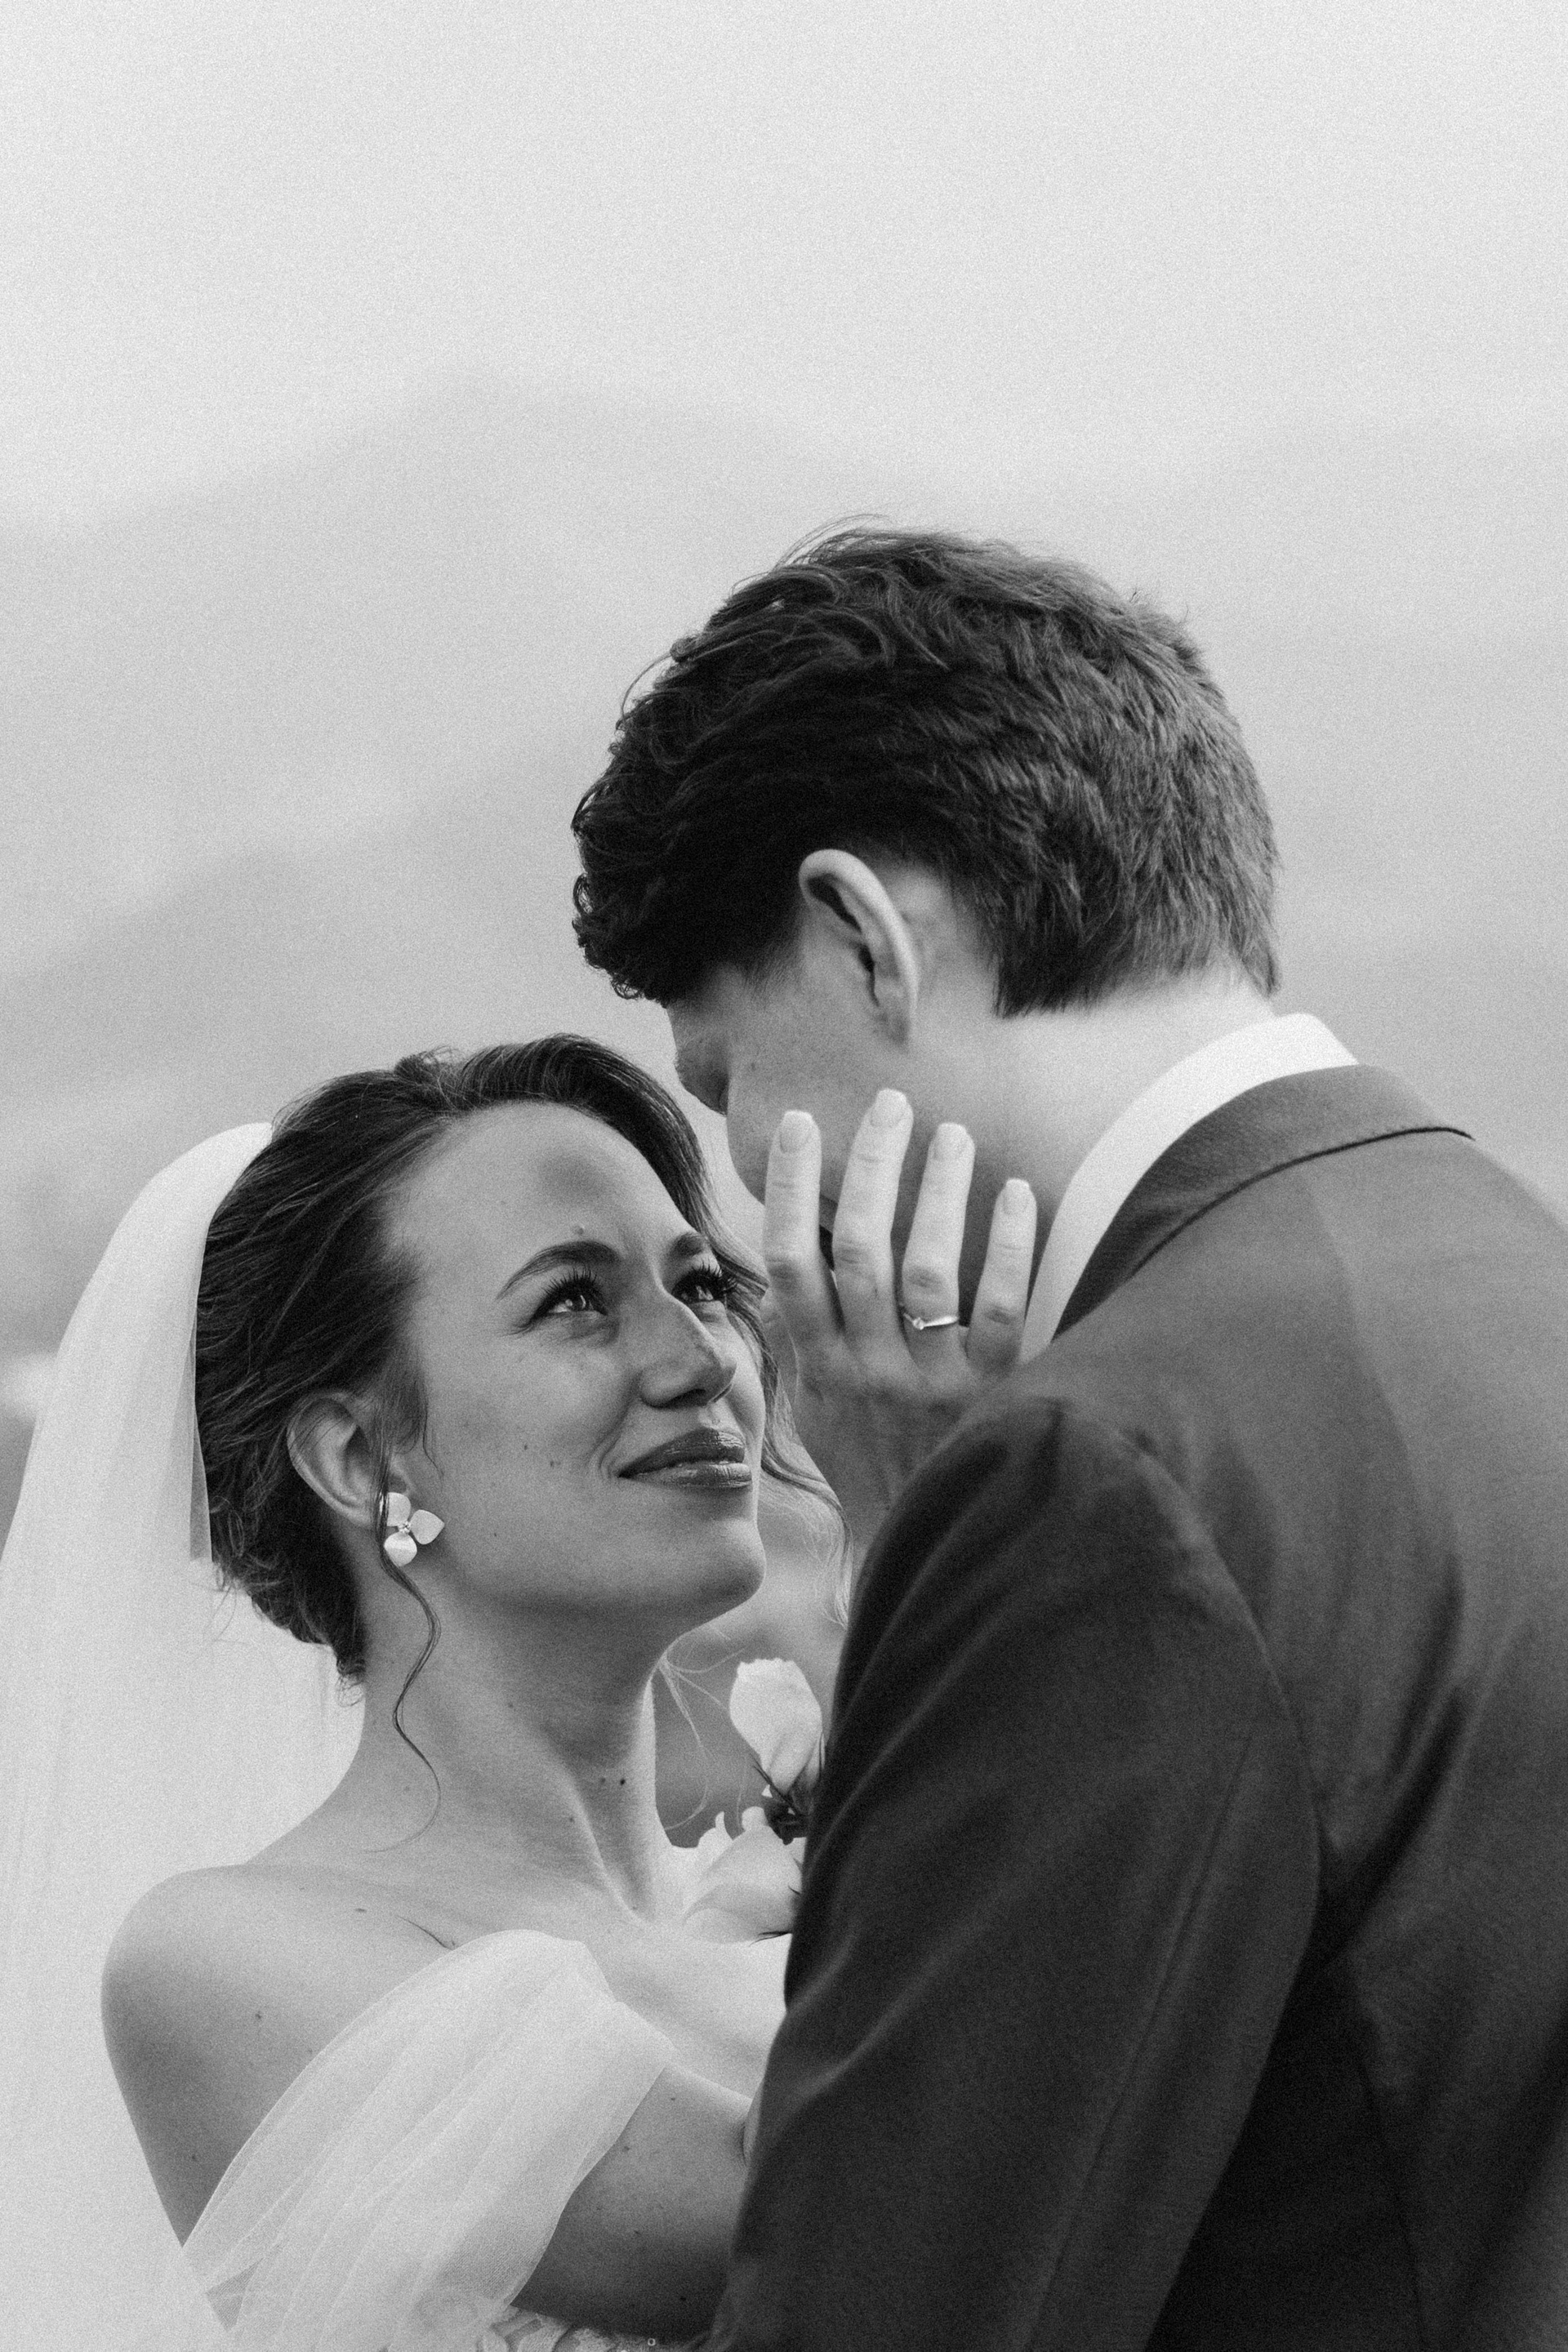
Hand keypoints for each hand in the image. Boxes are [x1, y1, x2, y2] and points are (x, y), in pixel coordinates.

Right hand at [761, 1090, 1037, 1560]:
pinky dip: (1006, 1245)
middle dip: (870, 1165)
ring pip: (923, 1269)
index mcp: (820, 1368)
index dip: (788, 1186)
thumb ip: (799, 1346)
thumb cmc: (876, 1475)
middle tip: (891, 1105)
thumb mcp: (817, 1417)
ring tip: (951, 1135)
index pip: (788, 1263)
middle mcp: (867, 1371)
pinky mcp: (992, 1393)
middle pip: (856, 1249)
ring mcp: (929, 1383)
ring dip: (936, 1191)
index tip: (799, 1123)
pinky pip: (997, 1308)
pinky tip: (1016, 1195)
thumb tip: (779, 1273)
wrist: (936, 1552)